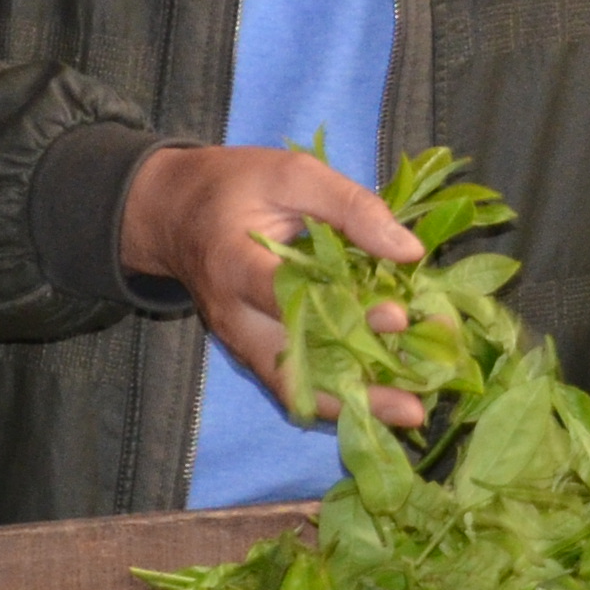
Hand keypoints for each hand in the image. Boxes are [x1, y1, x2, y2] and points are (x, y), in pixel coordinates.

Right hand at [120, 144, 429, 431]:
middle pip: (292, 368)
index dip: (343, 313)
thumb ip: (351, 206)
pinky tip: (386, 400)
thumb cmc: (235, 185)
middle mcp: (234, 316)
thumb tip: (409, 251)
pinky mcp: (254, 350)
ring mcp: (242, 340)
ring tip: (409, 415)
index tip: (397, 317)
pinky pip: (295, 383)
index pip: (288, 298)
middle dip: (355, 392)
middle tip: (414, 408)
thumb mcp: (293, 174)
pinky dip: (339, 395)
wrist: (175, 212)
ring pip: (295, 388)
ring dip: (352, 406)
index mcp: (234, 264)